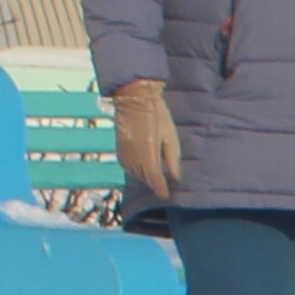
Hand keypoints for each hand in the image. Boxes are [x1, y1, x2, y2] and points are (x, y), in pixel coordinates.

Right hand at [110, 78, 179, 197]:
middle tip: (163, 186)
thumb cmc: (157, 115)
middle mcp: (134, 156)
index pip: (154, 178)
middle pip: (145, 178)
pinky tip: (144, 167)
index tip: (166, 195)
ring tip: (155, 176)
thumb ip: (172, 159)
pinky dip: (137, 170)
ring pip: (137, 174)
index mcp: (148, 152)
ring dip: (146, 177)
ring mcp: (125, 154)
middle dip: (154, 183)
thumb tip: (175, 177)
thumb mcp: (170, 136)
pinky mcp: (119, 150)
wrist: (134, 99)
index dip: (160, 188)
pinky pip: (129, 168)